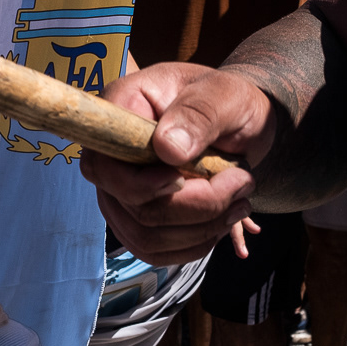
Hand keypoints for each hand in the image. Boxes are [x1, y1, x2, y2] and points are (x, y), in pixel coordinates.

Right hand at [83, 63, 268, 263]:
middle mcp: (112, 156)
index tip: (184, 179)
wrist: (240, 122)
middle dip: (196, 207)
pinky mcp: (138, 218)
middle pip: (133, 208)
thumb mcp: (224, 95)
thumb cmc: (229, 100)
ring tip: (241, 202)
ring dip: (202, 229)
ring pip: (146, 236)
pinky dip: (195, 245)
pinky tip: (224, 222)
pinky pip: (154, 250)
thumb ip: (197, 114)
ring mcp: (122, 191)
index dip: (140, 185)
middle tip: (242, 183)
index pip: (104, 166)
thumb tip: (166, 149)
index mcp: (122, 111)